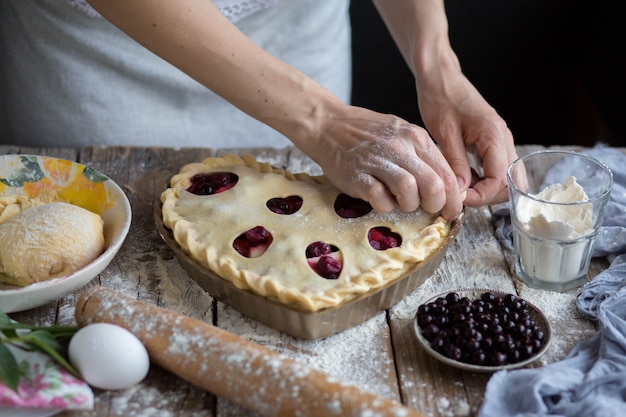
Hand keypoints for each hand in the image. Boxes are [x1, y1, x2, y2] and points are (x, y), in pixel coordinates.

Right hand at [306, 105, 463, 219]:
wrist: (328, 125)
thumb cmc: (366, 133)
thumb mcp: (400, 134)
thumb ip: (422, 156)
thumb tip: (445, 185)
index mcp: (415, 137)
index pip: (446, 172)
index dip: (454, 197)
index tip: (451, 209)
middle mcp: (399, 147)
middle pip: (433, 184)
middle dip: (436, 205)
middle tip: (429, 210)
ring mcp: (377, 161)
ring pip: (409, 192)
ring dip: (409, 205)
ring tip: (401, 202)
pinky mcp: (357, 176)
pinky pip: (380, 200)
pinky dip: (384, 206)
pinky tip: (381, 200)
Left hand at [417, 70, 517, 206]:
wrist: (441, 79)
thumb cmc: (441, 100)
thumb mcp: (444, 134)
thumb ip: (456, 163)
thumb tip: (462, 190)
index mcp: (494, 135)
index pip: (501, 179)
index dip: (482, 195)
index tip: (460, 198)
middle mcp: (503, 138)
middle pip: (511, 182)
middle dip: (488, 196)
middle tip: (462, 196)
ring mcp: (501, 140)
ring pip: (507, 177)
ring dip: (487, 188)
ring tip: (462, 187)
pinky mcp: (493, 142)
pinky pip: (498, 168)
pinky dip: (485, 178)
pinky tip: (465, 177)